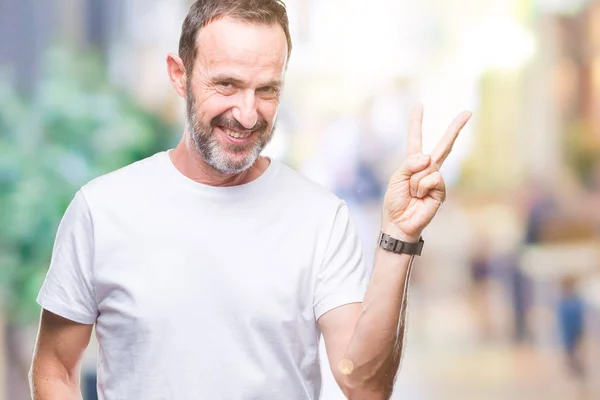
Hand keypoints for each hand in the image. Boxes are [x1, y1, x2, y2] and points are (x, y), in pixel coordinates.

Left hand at [382, 105, 471, 241]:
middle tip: (468, 112)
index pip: (416, 139)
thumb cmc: (395, 202)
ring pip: (428, 167)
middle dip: (455, 128)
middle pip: (443, 145)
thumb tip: (429, 157)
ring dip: (415, 181)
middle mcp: (427, 168)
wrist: (399, 224)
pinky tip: (420, 197)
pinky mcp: (441, 191)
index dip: (416, 122)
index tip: (419, 106)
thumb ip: (410, 164)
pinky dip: (422, 187)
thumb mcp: (396, 178)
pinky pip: (433, 178)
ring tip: (412, 194)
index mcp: (413, 163)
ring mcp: (436, 179)